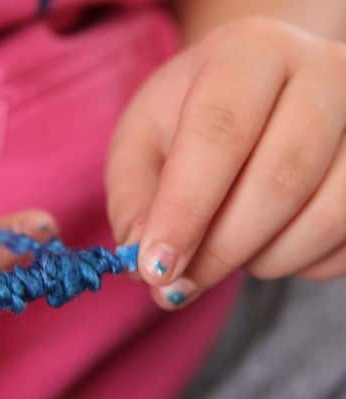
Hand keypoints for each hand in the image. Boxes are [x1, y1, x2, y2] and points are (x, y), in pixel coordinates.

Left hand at [106, 17, 345, 308]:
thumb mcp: (143, 142)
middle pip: (281, 178)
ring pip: (328, 214)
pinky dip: (301, 262)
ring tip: (224, 250)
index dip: (185, 209)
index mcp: (249, 53)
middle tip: (178, 283)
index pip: (219, 133)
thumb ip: (134, 200)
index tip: (155, 268)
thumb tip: (145, 266)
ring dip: (263, 257)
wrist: (255, 94)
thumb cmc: (189, 116)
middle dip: (221, 247)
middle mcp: (322, 73)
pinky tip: (265, 245)